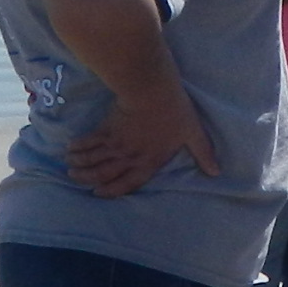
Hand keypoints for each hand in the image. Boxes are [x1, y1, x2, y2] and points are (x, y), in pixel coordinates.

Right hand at [66, 80, 219, 196]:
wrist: (151, 92)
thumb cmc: (175, 111)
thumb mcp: (193, 132)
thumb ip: (203, 153)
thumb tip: (217, 172)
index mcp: (150, 161)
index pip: (130, 182)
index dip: (113, 190)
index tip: (99, 194)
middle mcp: (130, 158)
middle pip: (105, 174)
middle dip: (89, 179)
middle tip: (76, 179)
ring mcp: (116, 145)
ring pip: (94, 160)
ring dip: (81, 165)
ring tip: (70, 167)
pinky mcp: (106, 129)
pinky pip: (89, 142)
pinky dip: (79, 147)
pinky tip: (70, 148)